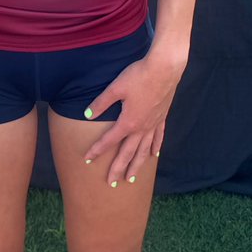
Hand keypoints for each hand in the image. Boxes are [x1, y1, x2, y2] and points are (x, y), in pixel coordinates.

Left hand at [82, 49, 187, 184]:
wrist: (164, 68)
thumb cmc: (138, 76)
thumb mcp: (115, 88)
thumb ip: (101, 103)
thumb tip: (86, 115)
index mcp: (128, 122)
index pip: (109, 140)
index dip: (97, 150)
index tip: (87, 160)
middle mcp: (141, 128)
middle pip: (127, 153)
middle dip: (118, 168)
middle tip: (111, 183)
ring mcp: (153, 124)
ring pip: (144, 151)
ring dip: (136, 165)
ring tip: (131, 178)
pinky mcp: (162, 118)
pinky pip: (158, 138)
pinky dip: (155, 148)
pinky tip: (154, 155)